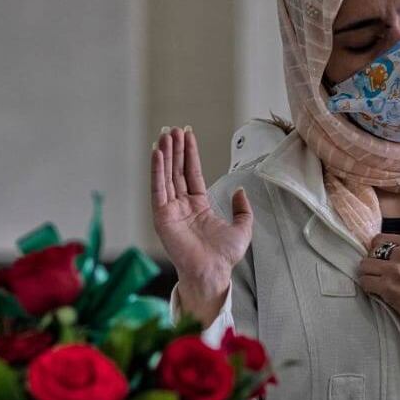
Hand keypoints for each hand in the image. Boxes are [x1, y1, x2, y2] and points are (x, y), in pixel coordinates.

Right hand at [151, 126, 252, 322]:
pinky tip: (157, 154)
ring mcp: (170, 210)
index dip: (190, 153)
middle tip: (173, 128)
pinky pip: (158, 189)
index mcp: (198, 206)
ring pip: (166, 176)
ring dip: (165, 155)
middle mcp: (182, 205)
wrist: (213, 271)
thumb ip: (242, 208)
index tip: (187, 134)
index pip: (192, 173)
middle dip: (176, 149)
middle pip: (177, 170)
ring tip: (165, 134)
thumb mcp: (242, 227)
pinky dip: (157, 170)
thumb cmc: (225, 256)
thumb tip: (240, 190)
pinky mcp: (161, 216)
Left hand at [359, 216, 399, 371]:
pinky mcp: (388, 287)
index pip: (378, 239)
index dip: (377, 252)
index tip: (384, 262)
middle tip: (382, 275)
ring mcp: (395, 271)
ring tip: (379, 283)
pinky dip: (368, 288)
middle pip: (369, 253)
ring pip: (364, 266)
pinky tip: (379, 292)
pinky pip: (365, 282)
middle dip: (372, 264)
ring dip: (368, 276)